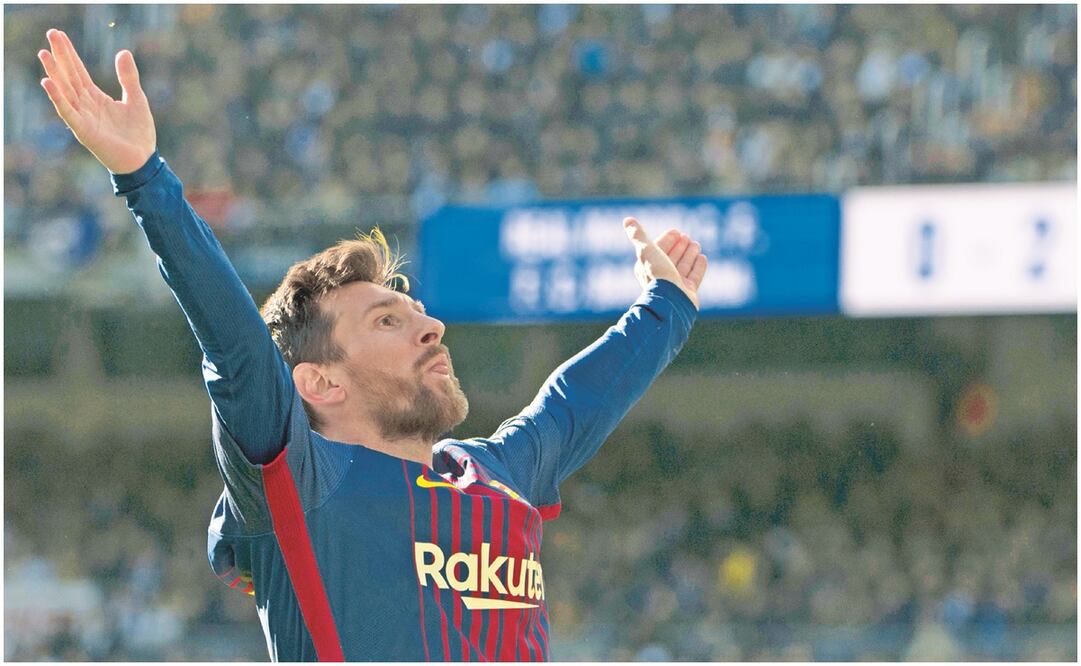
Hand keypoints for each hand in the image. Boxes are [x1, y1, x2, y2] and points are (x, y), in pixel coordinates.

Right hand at [38, 28, 155, 173]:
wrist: (143, 161)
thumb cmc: (138, 133)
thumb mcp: (137, 99)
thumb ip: (129, 78)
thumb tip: (123, 51)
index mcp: (96, 98)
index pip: (78, 72)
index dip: (69, 54)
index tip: (58, 35)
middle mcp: (86, 106)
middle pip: (69, 77)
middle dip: (60, 56)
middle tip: (51, 34)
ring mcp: (83, 118)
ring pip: (65, 92)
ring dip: (54, 73)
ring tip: (44, 54)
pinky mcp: (84, 131)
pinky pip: (68, 112)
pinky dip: (57, 98)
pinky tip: (48, 83)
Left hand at [623, 217, 707, 309]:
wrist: (671, 301)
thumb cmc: (657, 275)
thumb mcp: (646, 250)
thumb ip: (638, 235)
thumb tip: (627, 219)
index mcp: (648, 268)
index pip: (658, 250)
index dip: (667, 240)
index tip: (676, 232)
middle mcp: (661, 277)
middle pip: (671, 258)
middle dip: (679, 246)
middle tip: (687, 237)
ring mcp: (675, 286)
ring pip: (683, 266)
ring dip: (689, 254)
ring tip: (696, 244)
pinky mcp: (688, 293)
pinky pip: (694, 277)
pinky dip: (699, 266)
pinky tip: (703, 257)